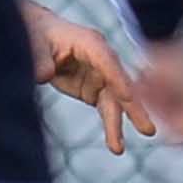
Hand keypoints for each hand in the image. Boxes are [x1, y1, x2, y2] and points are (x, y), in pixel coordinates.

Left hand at [24, 0, 159, 154]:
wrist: (37, 35)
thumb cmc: (38, 33)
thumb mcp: (34, 43)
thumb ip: (40, 59)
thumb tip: (45, 75)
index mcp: (90, 42)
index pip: (107, 61)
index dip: (117, 78)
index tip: (129, 97)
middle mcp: (102, 60)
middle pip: (120, 84)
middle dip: (133, 107)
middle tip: (148, 129)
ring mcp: (100, 76)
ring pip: (114, 102)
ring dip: (117, 125)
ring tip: (118, 149)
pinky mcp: (94, 90)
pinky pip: (106, 109)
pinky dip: (111, 126)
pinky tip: (116, 145)